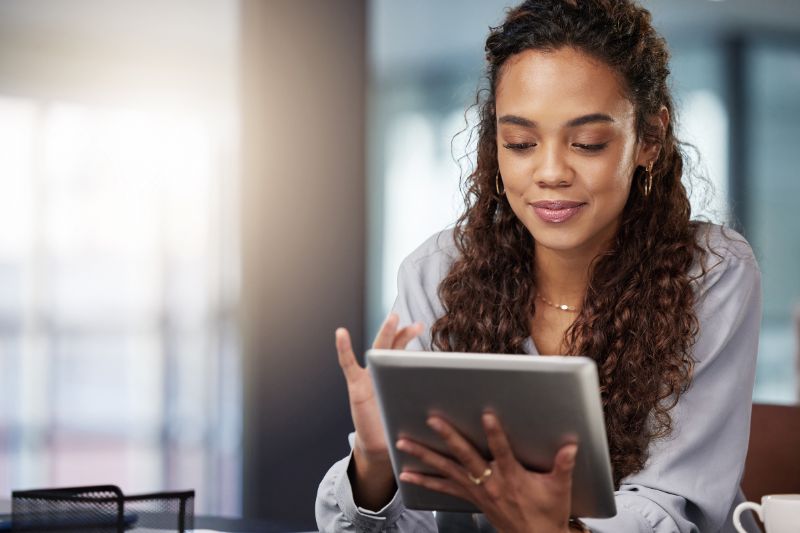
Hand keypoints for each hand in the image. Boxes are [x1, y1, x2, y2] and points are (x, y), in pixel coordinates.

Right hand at [336, 313, 423, 508]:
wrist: (380, 446)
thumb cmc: (401, 426)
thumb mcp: (418, 410)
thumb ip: (431, 399)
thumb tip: (463, 396)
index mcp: (399, 377)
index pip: (408, 353)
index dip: (416, 342)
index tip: (426, 329)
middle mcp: (384, 373)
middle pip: (394, 347)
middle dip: (404, 333)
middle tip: (416, 323)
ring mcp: (369, 377)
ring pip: (378, 350)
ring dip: (386, 333)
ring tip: (393, 318)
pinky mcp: (356, 386)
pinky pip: (348, 364)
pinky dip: (344, 348)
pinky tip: (341, 333)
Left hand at [396, 413, 576, 532]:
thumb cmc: (547, 512)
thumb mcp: (559, 489)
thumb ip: (563, 465)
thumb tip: (571, 446)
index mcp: (512, 477)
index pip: (502, 451)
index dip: (495, 433)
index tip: (487, 415)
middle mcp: (490, 482)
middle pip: (466, 455)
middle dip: (448, 436)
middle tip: (433, 420)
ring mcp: (477, 491)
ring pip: (447, 469)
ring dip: (424, 455)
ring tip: (403, 443)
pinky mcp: (470, 497)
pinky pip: (443, 488)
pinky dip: (424, 481)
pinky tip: (407, 475)